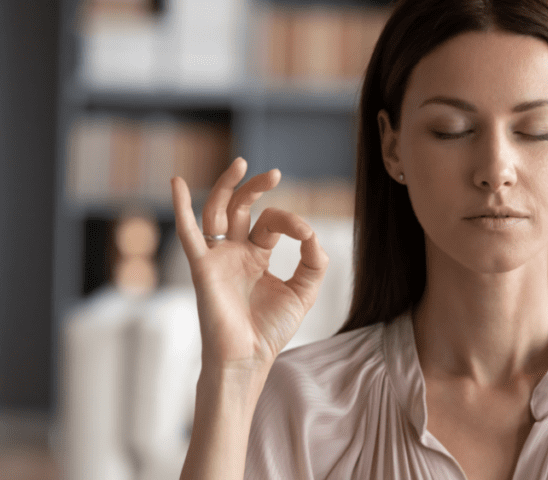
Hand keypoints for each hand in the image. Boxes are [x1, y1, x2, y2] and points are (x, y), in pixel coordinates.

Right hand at [171, 158, 328, 372]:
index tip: (307, 237)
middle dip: (256, 188)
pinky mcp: (203, 267)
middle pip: (241, 208)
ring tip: (242, 163)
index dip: (292, 223)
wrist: (249, 358)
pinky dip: (181, 207)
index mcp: (257, 256)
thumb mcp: (303, 291)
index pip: (272, 224)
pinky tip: (176, 182)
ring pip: (217, 212)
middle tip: (273, 172)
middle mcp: (234, 252)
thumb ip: (313, 262)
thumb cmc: (271, 329)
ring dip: (227, 186)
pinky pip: (188, 234)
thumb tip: (312, 235)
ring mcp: (217, 257)